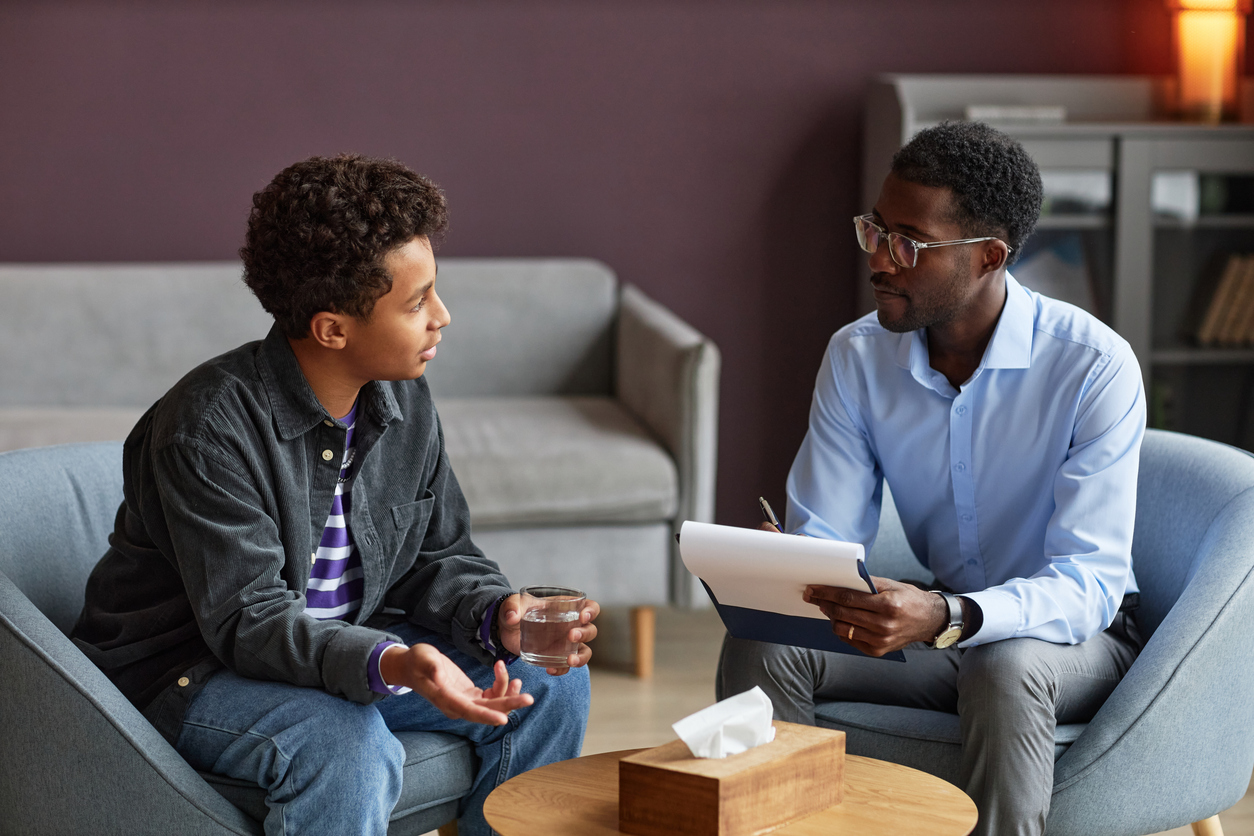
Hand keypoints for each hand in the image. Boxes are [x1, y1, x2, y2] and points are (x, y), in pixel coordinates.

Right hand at [379, 643, 531, 725]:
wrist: (412, 666)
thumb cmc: (416, 661)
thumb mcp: (422, 658)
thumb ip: (430, 666)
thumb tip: (438, 672)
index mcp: (447, 700)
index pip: (470, 711)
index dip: (487, 716)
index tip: (504, 719)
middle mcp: (458, 706)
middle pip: (487, 711)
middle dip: (509, 705)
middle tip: (529, 698)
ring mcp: (465, 701)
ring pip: (493, 705)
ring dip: (507, 694)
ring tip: (516, 678)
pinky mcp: (470, 695)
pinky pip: (491, 697)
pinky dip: (501, 687)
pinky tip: (505, 673)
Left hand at [497, 594, 600, 674]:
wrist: (505, 630)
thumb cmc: (514, 611)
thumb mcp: (511, 605)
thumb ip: (511, 607)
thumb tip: (513, 616)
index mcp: (565, 607)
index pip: (589, 606)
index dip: (591, 611)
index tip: (582, 616)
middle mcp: (570, 625)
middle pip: (590, 630)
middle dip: (585, 634)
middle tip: (571, 636)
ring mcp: (565, 643)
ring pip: (584, 651)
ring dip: (581, 657)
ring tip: (570, 660)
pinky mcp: (556, 656)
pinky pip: (565, 666)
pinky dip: (562, 669)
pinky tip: (550, 669)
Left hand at [803, 577, 948, 656]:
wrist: (928, 620)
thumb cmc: (909, 599)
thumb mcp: (891, 585)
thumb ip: (866, 583)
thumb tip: (840, 580)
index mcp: (887, 605)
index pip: (848, 598)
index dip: (827, 593)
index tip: (813, 589)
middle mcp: (884, 625)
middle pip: (842, 614)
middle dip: (823, 603)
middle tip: (812, 596)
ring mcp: (880, 641)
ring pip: (843, 629)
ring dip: (831, 617)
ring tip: (828, 607)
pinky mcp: (878, 651)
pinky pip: (850, 640)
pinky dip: (843, 629)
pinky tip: (842, 620)